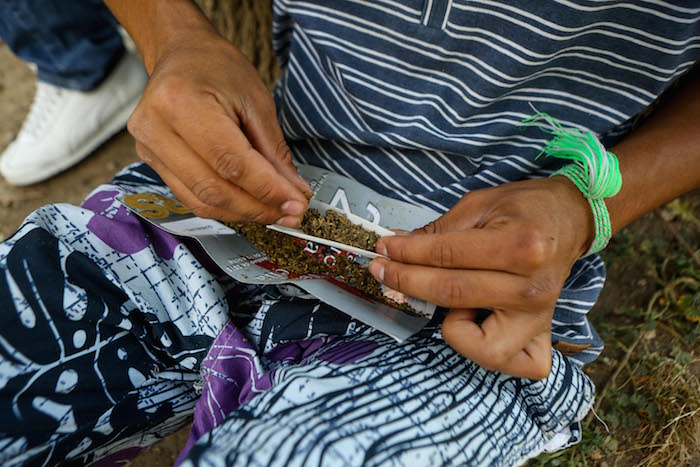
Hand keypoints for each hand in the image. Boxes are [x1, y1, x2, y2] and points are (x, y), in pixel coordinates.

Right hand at [127, 28, 311, 225]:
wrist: (182, 54)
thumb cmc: (218, 68)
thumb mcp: (256, 101)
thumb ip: (274, 152)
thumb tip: (293, 192)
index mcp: (181, 101)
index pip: (231, 162)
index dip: (267, 189)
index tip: (296, 202)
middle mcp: (156, 127)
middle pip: (214, 188)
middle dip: (258, 207)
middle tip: (291, 213)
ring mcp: (148, 147)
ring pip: (201, 200)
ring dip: (243, 212)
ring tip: (275, 211)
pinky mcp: (151, 161)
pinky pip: (191, 197)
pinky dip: (224, 207)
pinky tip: (249, 205)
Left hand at [369, 177, 594, 378]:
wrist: (570, 217)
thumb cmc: (524, 208)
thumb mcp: (479, 205)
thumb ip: (438, 231)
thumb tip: (396, 247)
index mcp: (520, 246)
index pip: (446, 256)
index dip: (406, 254)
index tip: (383, 249)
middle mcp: (531, 288)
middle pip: (452, 294)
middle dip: (407, 281)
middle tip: (383, 269)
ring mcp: (539, 316)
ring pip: (482, 346)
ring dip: (452, 326)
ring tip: (453, 301)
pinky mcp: (543, 332)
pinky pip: (514, 364)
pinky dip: (489, 353)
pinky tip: (477, 324)